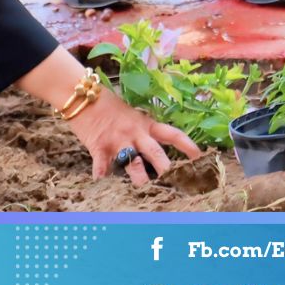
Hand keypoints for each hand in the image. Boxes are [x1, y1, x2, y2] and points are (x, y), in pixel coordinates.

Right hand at [65, 90, 200, 185]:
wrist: (84, 95)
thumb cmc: (108, 105)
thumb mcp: (131, 115)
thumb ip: (142, 131)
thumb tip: (155, 147)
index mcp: (146, 125)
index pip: (172, 134)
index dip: (187, 145)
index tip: (200, 156)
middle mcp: (135, 133)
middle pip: (155, 152)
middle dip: (167, 168)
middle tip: (177, 181)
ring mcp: (117, 141)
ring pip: (132, 162)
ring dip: (138, 177)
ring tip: (144, 189)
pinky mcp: (99, 146)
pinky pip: (101, 163)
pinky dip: (100, 174)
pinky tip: (101, 182)